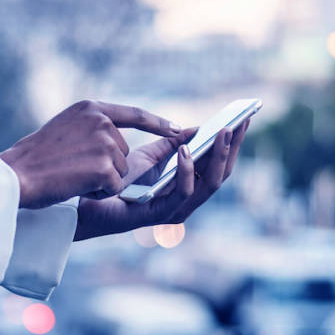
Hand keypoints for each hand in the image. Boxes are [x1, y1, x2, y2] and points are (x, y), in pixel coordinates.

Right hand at [0, 100, 180, 208]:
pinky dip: (98, 192)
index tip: (178, 130)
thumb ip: (91, 127)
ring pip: (119, 171)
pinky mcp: (105, 166)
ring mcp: (105, 142)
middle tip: (73, 168)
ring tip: (72, 176)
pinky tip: (76, 186)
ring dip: (100, 180)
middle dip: (105, 167)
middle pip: (122, 152)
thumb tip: (114, 138)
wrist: (17, 175)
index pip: (134, 114)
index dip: (158, 123)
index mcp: (91, 108)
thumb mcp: (65, 128)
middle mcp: (101, 121)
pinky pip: (114, 186)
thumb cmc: (34, 158)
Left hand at [73, 117, 250, 240]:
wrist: (89, 203)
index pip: (219, 166)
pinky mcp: (161, 215)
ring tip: (223, 132)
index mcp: (188, 188)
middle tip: (240, 122)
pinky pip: (183, 192)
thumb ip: (173, 144)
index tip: (245, 119)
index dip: (233, 144)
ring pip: (210, 185)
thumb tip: (198, 127)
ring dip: (218, 157)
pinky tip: (186, 151)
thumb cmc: (119, 182)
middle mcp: (187, 202)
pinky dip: (188, 171)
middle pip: (222, 175)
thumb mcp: (150, 157)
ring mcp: (177, 210)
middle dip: (233, 148)